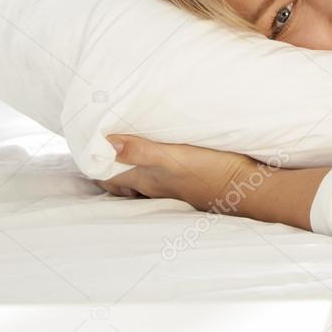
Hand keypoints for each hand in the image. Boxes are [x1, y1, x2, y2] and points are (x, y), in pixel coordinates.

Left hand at [92, 134, 262, 212]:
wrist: (250, 189)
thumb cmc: (213, 171)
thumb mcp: (176, 157)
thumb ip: (142, 150)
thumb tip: (106, 143)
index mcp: (146, 179)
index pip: (107, 175)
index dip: (91, 162)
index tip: (82, 143)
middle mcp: (154, 186)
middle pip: (119, 178)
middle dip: (105, 164)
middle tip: (96, 144)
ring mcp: (172, 187)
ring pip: (138, 179)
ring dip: (126, 166)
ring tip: (119, 150)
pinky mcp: (189, 183)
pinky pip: (159, 177)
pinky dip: (149, 168)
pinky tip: (157, 159)